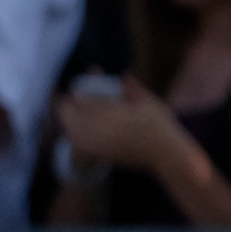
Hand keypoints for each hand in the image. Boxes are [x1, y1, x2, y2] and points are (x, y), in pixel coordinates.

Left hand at [55, 72, 180, 173]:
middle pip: (76, 120)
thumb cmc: (160, 126)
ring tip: (66, 116)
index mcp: (117, 115)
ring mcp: (105, 145)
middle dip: (66, 110)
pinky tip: (74, 134)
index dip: (77, 97)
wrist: (165, 154)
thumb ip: (133, 89)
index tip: (74, 91)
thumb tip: (123, 76)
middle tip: (64, 103)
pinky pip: (83, 148)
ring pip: (76, 135)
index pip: (89, 104)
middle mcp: (108, 130)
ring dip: (69, 124)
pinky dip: (75, 139)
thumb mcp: (150, 102)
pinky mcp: (106, 155)